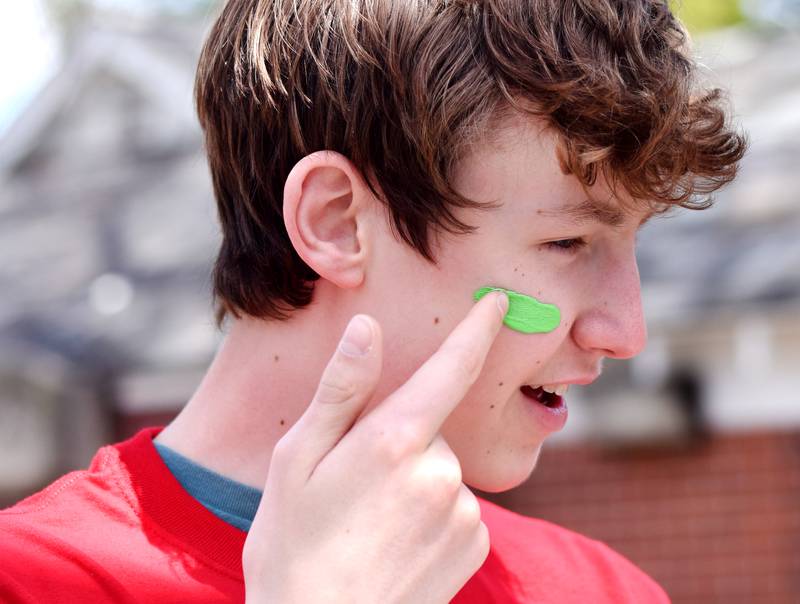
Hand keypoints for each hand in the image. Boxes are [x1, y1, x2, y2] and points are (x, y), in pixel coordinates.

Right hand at [242, 291, 508, 603]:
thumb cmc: (294, 546)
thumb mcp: (297, 461)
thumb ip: (339, 391)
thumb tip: (367, 329)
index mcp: (392, 441)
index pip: (449, 370)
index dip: (477, 330)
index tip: (498, 301)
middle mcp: (439, 471)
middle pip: (429, 428)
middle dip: (399, 441)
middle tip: (352, 486)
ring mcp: (462, 510)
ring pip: (443, 469)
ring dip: (414, 481)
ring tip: (370, 524)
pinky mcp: (475, 544)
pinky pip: (459, 506)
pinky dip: (434, 513)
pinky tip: (397, 544)